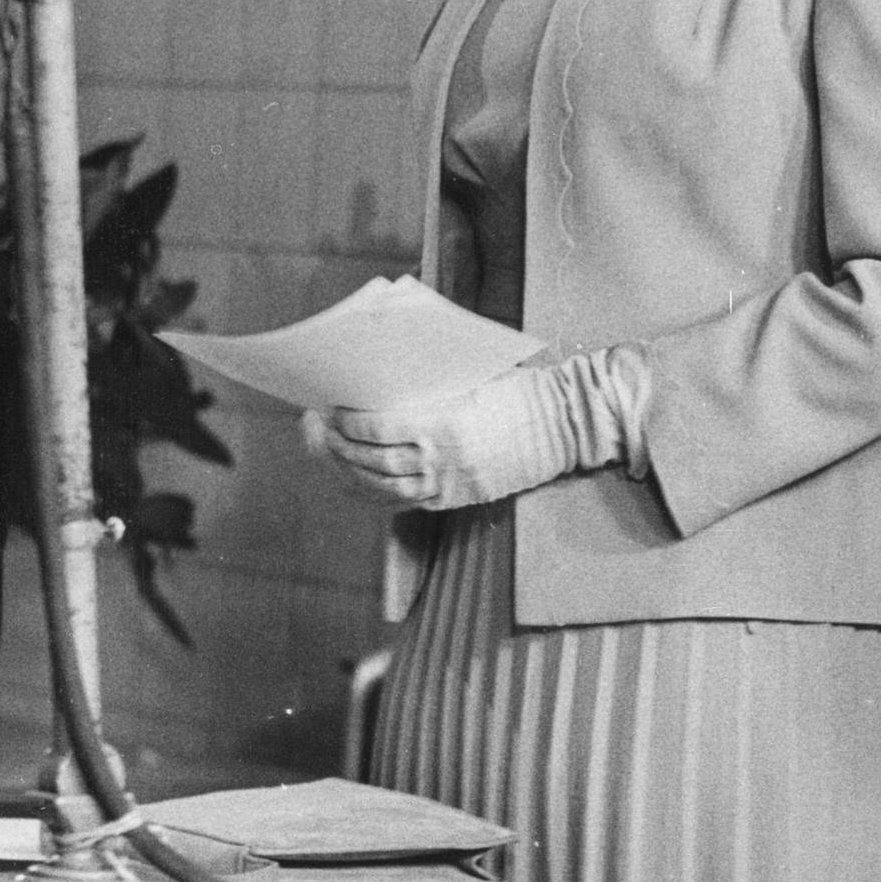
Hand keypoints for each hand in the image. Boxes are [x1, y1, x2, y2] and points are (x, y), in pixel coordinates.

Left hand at [300, 349, 645, 510]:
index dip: (346, 422)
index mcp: (446, 423)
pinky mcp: (458, 499)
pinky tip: (356, 479)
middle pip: (371, 459)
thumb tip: (374, 382)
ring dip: (347, 470)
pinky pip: (404, 504)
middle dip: (335, 446)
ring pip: (382, 487)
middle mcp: (444, 459)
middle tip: (314, 428)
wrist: (566, 423)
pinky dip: (373, 492)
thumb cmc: (520, 387)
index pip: (377, 428)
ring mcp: (451, 484)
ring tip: (328, 452)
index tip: (328, 408)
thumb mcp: (472, 377)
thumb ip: (427, 386)